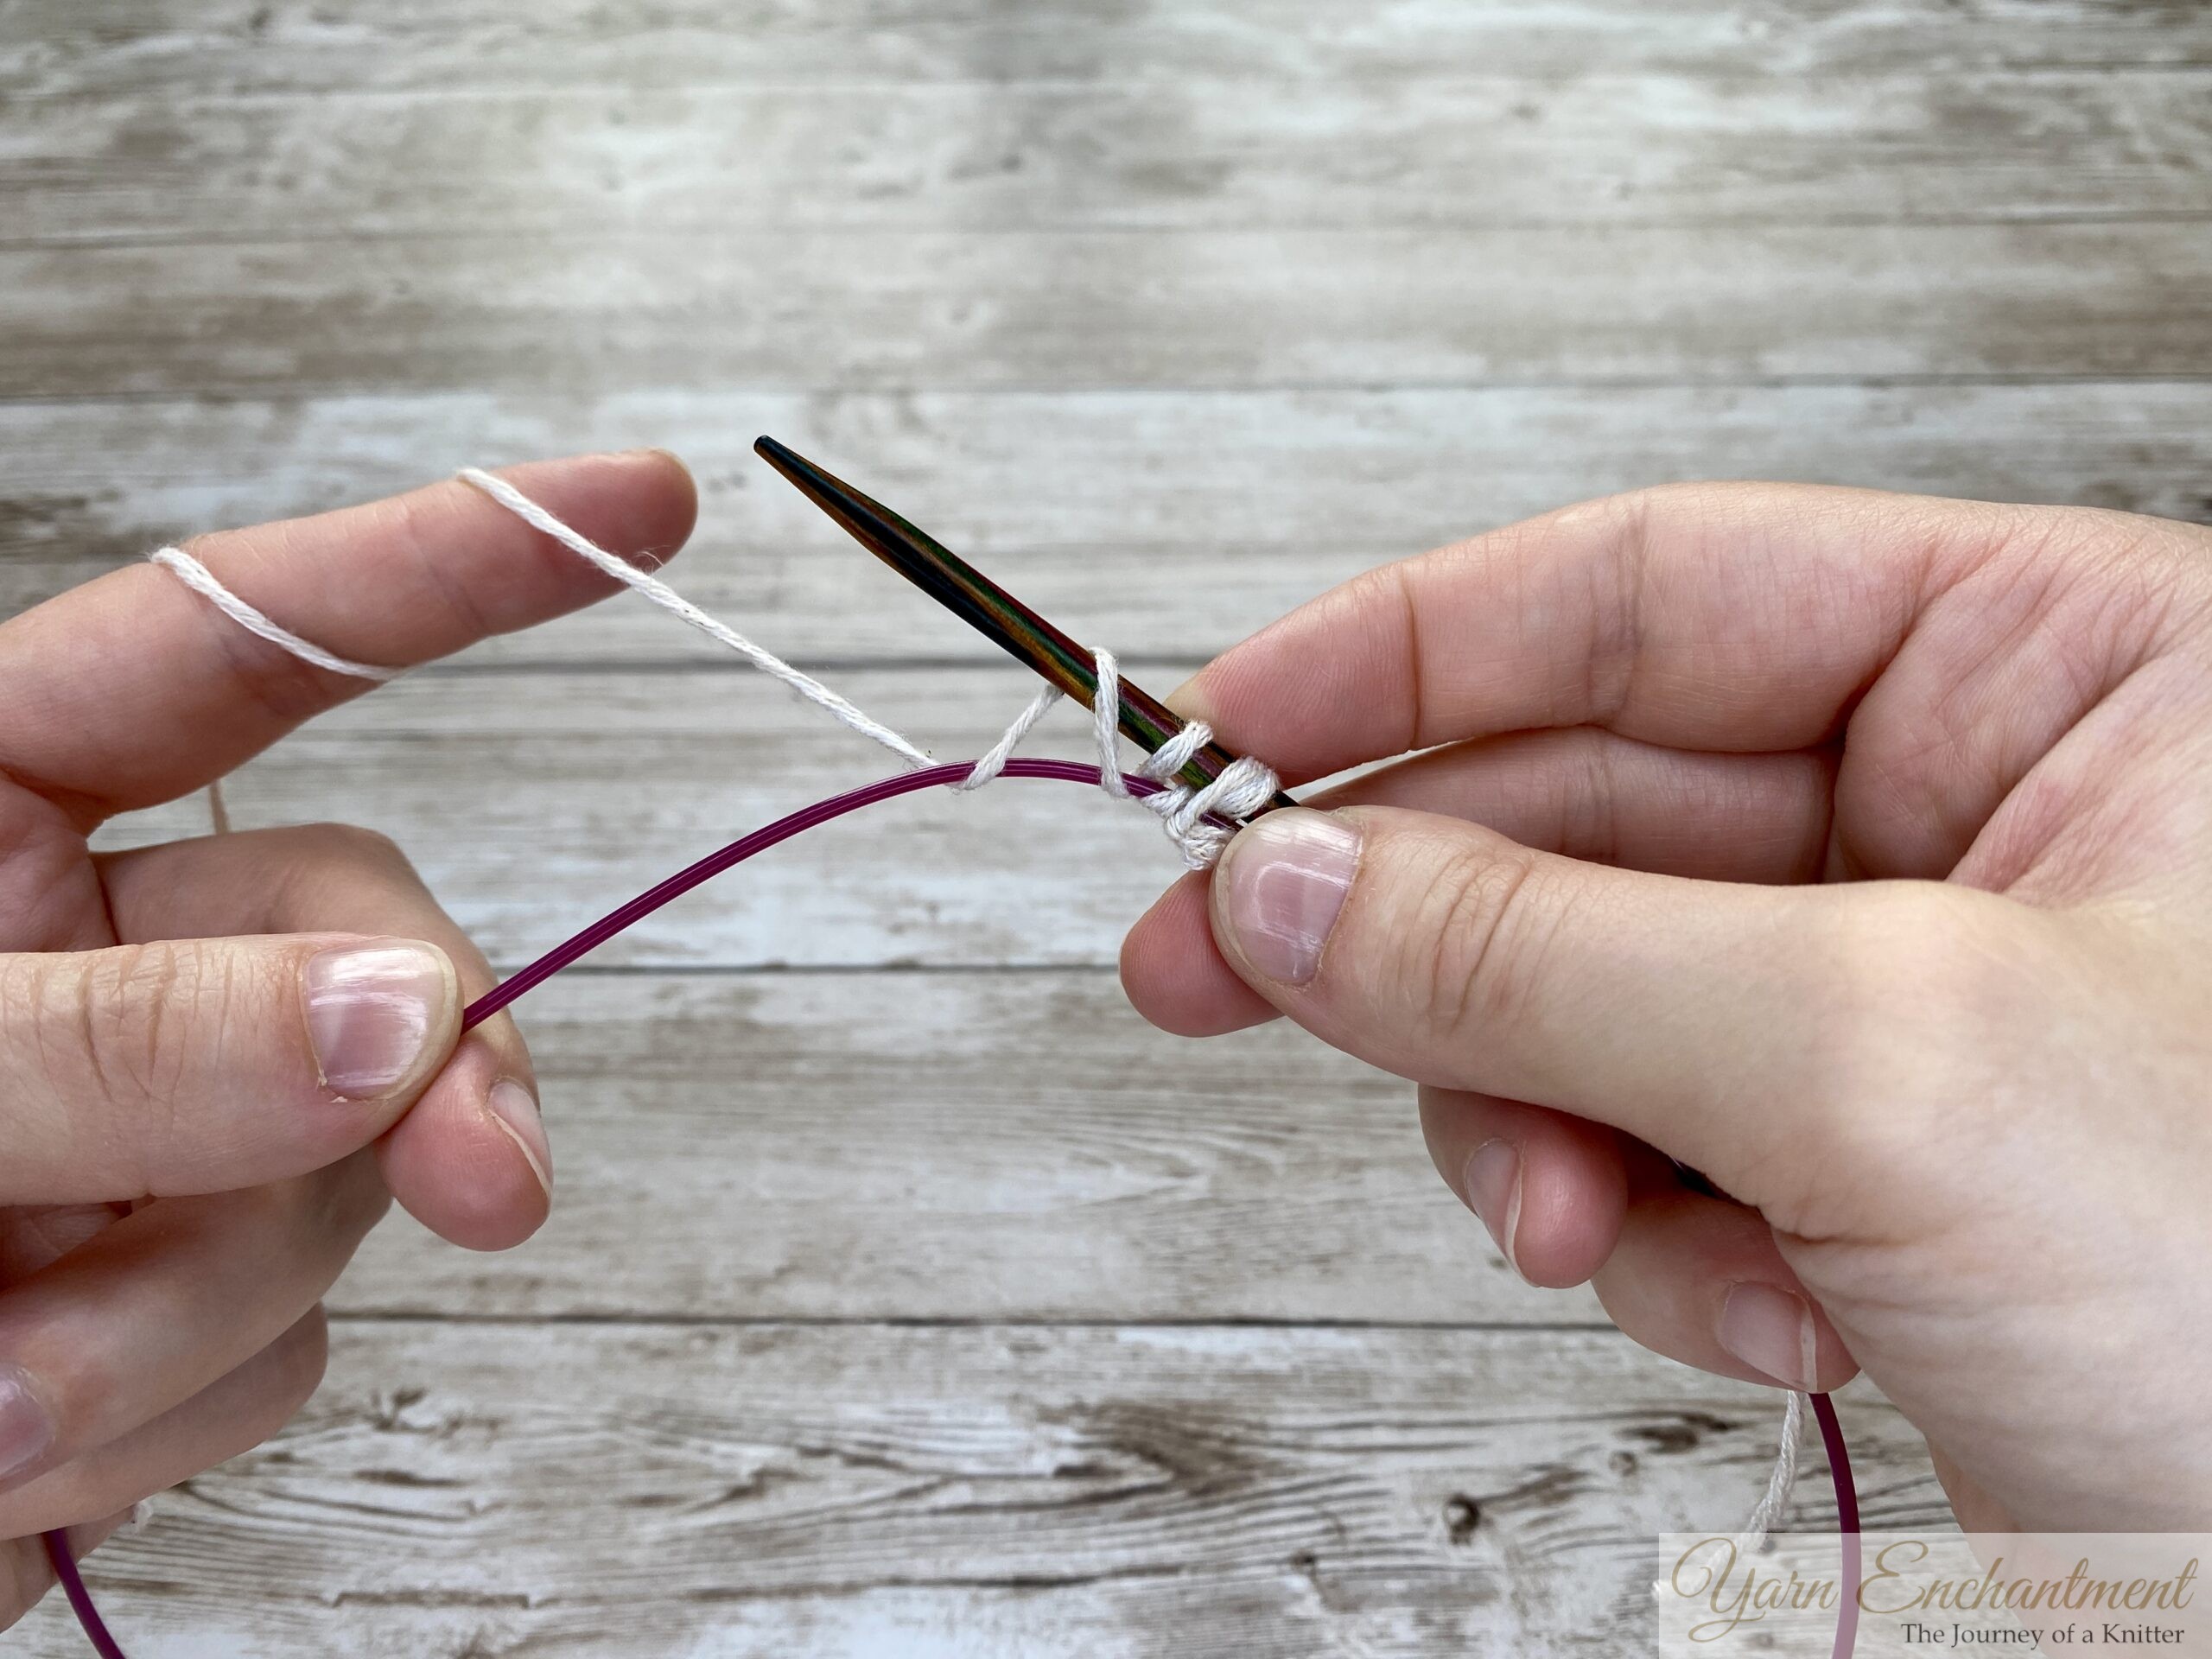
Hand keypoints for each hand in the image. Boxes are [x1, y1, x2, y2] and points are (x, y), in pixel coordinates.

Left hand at [0, 451, 695, 1620]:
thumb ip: (120, 1040)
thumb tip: (412, 1020)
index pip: (247, 647)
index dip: (448, 566)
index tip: (638, 503)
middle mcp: (92, 963)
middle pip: (360, 950)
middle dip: (438, 1074)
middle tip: (495, 1192)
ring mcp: (137, 1146)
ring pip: (329, 1187)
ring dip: (186, 1313)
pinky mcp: (147, 1316)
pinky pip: (266, 1347)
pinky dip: (157, 1413)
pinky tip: (12, 1441)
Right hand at [1122, 484, 2211, 1530]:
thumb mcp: (1877, 1067)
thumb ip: (1542, 950)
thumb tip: (1287, 882)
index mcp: (2070, 671)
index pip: (1656, 591)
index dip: (1409, 650)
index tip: (1222, 727)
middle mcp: (1995, 814)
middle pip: (1592, 809)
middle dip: (1420, 928)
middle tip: (1210, 969)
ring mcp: (1930, 994)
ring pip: (1595, 997)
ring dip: (1538, 1122)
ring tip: (1573, 1227)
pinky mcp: (1887, 1154)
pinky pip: (1660, 1144)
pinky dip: (1648, 1236)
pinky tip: (1755, 1310)